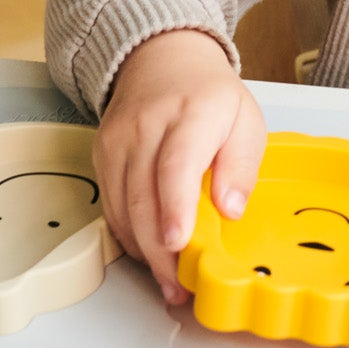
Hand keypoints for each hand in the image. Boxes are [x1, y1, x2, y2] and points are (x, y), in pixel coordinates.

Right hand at [95, 29, 265, 305]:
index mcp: (193, 113)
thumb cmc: (209, 97)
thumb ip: (242, 166)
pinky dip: (129, 235)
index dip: (175, 208)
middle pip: (145, 196)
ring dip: (144, 251)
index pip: (176, 165)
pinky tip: (149, 253)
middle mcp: (148, 126)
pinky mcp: (103, 155)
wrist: (162, 60)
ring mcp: (119, 141)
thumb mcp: (246, 121)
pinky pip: (112, 204)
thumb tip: (230, 208)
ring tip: (168, 281)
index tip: (178, 243)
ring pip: (123, 207)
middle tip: (178, 287)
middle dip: (160, 250)